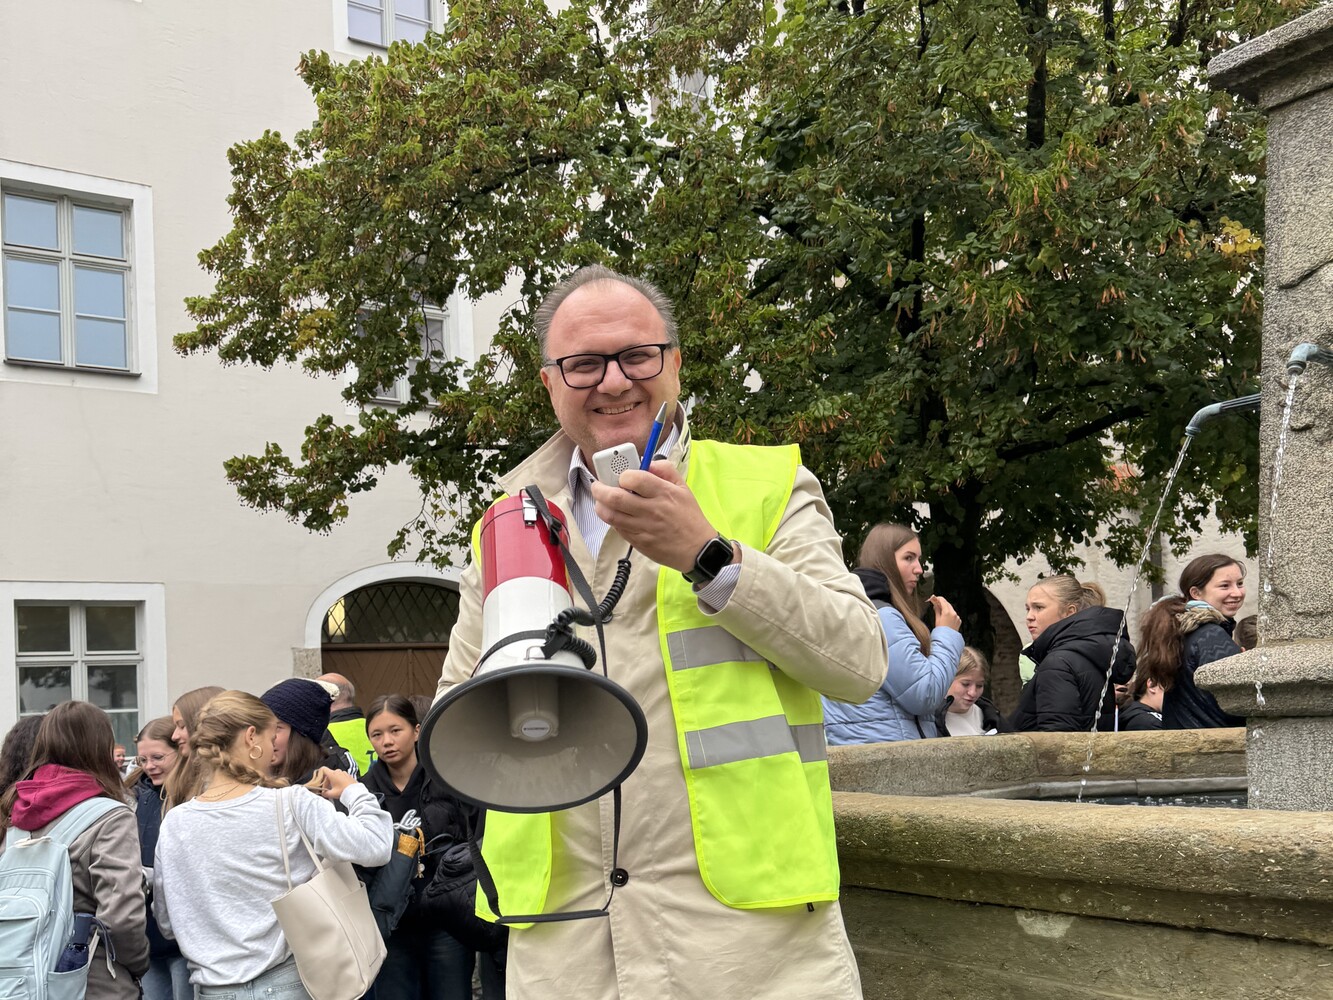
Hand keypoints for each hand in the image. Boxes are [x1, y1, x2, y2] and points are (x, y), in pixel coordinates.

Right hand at [313, 766, 354, 799]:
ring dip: (333, 781)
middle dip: (327, 781)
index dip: (319, 774)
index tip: (319, 779)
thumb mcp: (332, 794)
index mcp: (333, 774)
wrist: (355, 792)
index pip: (323, 769)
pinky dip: (338, 781)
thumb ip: (325, 793)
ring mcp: (343, 773)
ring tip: (334, 789)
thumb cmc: (344, 791)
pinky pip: (340, 776)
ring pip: (334, 775)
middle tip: (327, 789)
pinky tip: (339, 787)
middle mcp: (338, 771)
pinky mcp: (347, 775)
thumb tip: (323, 793)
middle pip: (328, 774)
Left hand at [589, 461, 721, 571]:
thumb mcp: (683, 488)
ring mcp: (643, 528)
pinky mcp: (638, 542)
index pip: (634, 478)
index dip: (622, 474)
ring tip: (601, 500)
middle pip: (615, 497)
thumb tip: (647, 462)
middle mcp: (651, 510)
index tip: (622, 476)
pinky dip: (612, 520)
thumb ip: (665, 470)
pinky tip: (615, 514)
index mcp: (663, 493)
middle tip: (598, 486)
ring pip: (611, 515)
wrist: (697, 549)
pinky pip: (617, 529)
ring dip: (601, 505)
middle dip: (600, 489)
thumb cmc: (689, 517)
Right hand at [928, 595, 962, 630]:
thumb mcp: (937, 620)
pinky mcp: (959, 621)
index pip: (943, 601)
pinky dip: (950, 613)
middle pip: (947, 604)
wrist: (947, 640)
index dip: (938, 598)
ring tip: (940, 610)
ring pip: (951, 609)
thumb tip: (935, 605)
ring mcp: (957, 617)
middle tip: (936, 603)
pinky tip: (945, 616)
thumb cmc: (941, 631)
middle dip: (942, 603)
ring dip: (946, 608)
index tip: (935, 598)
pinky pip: (954, 614)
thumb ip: (937, 610)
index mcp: (947, 612)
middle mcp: (954, 613)